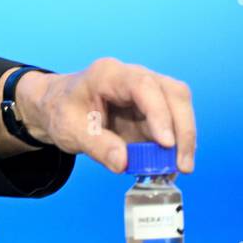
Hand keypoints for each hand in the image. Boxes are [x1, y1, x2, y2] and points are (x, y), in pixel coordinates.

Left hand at [12, 57, 195, 173]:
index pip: (143, 86)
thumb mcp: (69, 130)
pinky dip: (177, 144)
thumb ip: (96, 145)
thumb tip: (124, 163)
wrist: (57, 107)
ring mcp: (147, 92)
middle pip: (173, 93)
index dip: (159, 113)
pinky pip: (173, 124)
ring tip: (179, 167)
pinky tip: (171, 165)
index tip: (166, 143)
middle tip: (182, 164)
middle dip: (183, 129)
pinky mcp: (152, 110)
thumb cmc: (61, 111)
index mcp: (108, 75)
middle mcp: (133, 77)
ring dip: (185, 138)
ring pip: (179, 107)